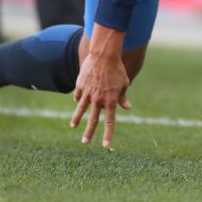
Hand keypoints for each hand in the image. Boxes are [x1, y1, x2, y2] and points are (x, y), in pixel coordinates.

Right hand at [70, 31, 131, 148]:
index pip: (109, 122)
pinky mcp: (80, 86)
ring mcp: (88, 93)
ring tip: (73, 126)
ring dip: (77, 119)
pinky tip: (77, 101)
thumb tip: (127, 108)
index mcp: (111, 101)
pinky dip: (79, 98)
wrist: (104, 55)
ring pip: (81, 110)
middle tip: (85, 142)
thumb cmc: (117, 69)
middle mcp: (98, 100)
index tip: (105, 145)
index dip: (108, 134)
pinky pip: (79, 95)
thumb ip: (123, 97)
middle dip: (89, 132)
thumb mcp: (124, 83)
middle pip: (93, 120)